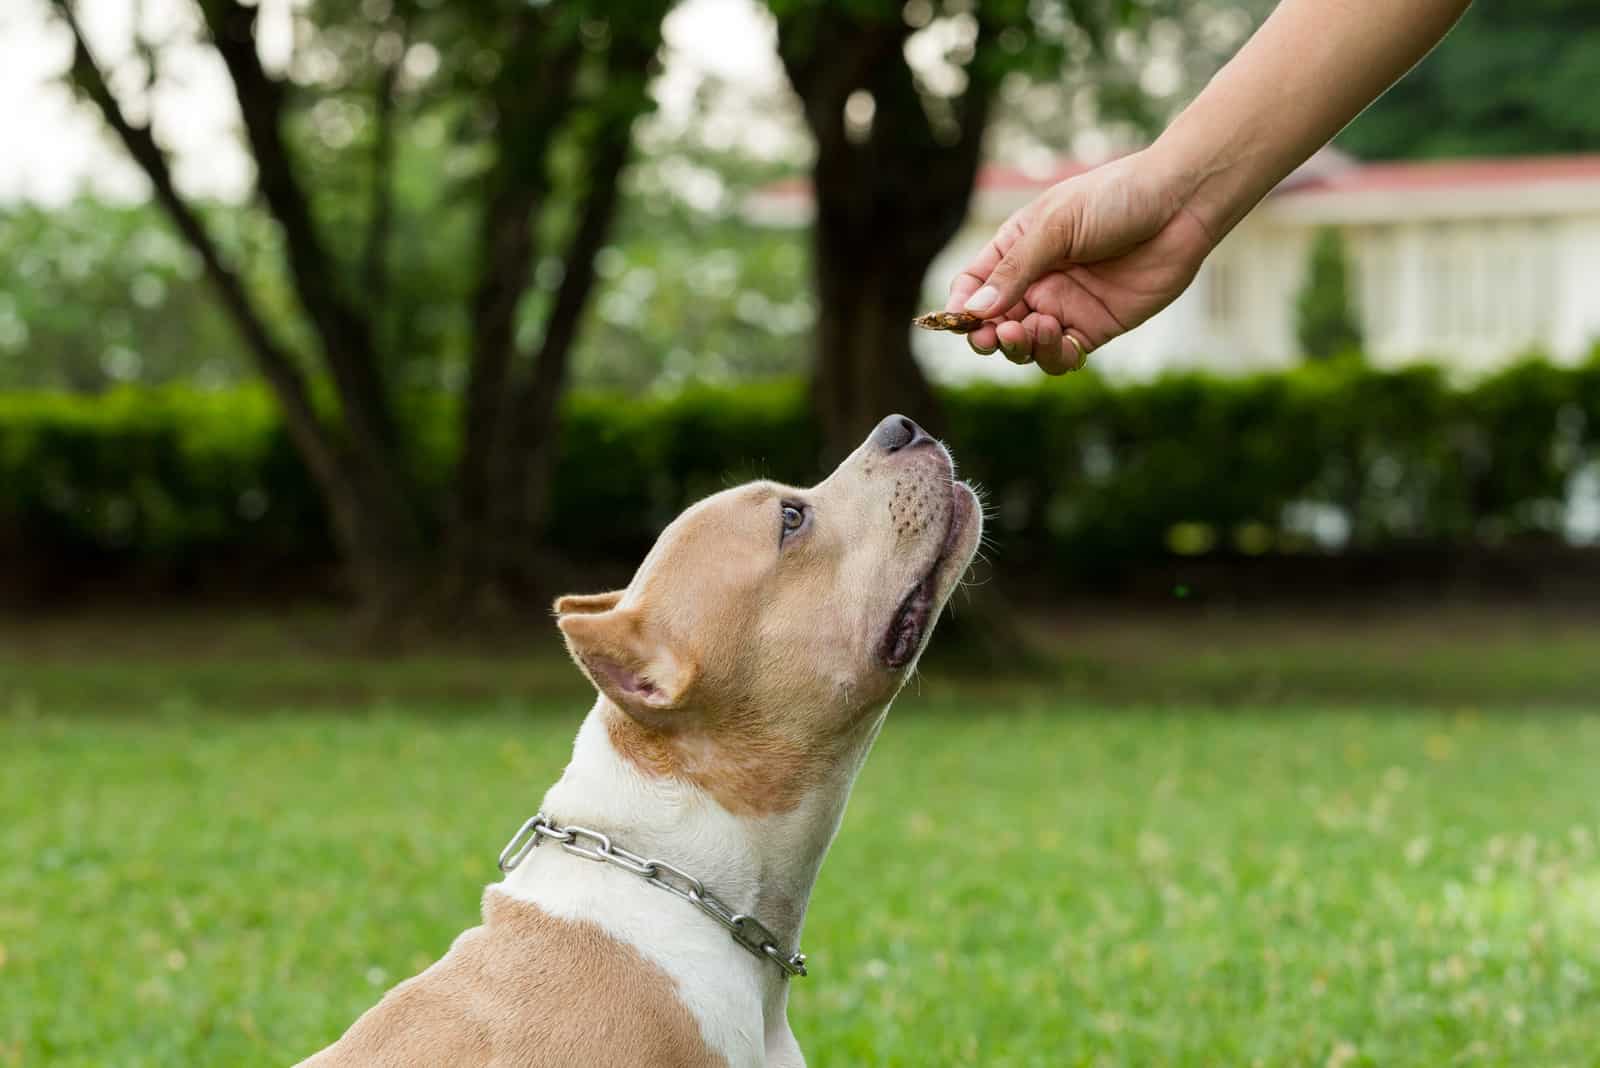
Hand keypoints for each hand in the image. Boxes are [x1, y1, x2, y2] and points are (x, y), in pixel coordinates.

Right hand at [946, 151, 1217, 373]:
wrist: (1181, 204)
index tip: (958, 320)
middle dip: (989, 335)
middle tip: (995, 336)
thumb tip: (977, 310)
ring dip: (1022, 347)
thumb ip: (1016, 270)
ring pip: (1026, 346)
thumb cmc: (1116, 198)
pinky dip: (1055, 357)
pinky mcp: (1096, 327)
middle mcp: (1036, 281)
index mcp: (1017, 248)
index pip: (975, 285)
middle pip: (995, 323)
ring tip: (1035, 329)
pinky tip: (1060, 342)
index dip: (962, 306)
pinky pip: (1064, 355)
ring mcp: (1065, 306)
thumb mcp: (1056, 226)